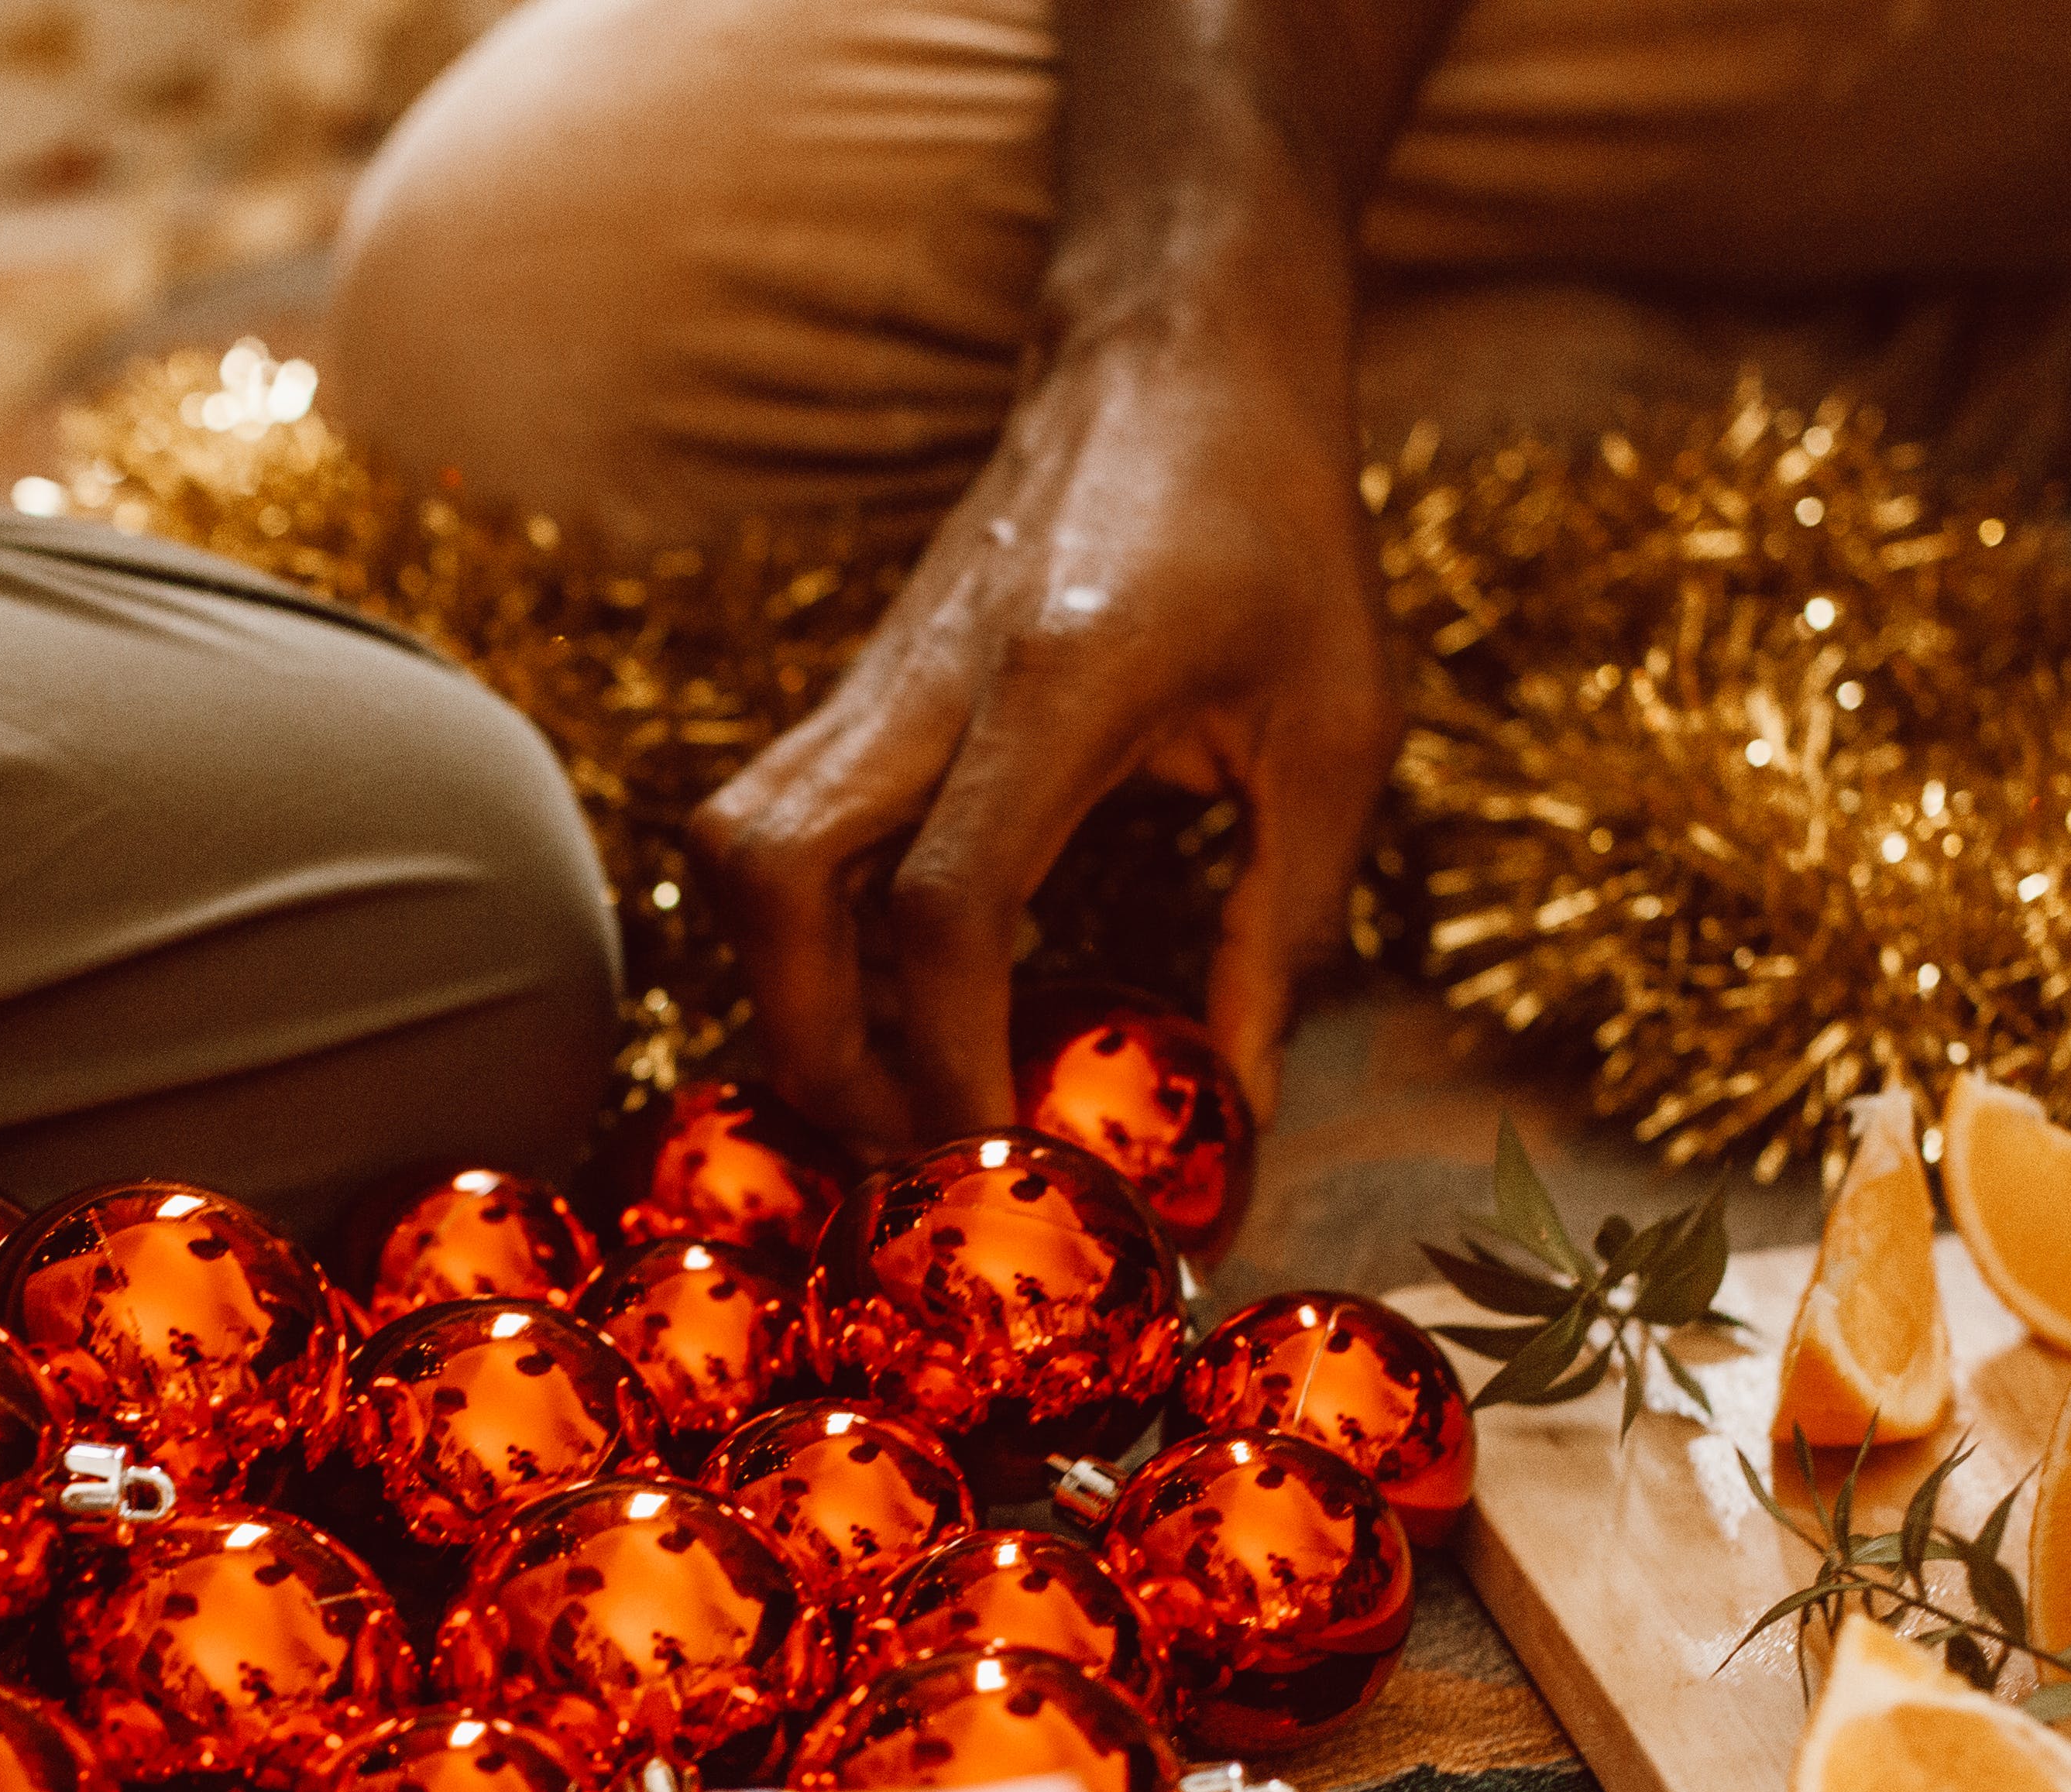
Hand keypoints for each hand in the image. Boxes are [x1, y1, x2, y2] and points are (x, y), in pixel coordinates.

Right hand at [687, 310, 1396, 1150]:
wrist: (1177, 354)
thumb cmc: (1277, 529)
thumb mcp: (1337, 730)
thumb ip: (1285, 920)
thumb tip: (1243, 1095)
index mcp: (1058, 681)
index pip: (945, 906)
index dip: (951, 1057)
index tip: (1000, 1158)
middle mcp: (928, 677)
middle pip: (767, 879)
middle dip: (812, 1042)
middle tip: (904, 1142)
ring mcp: (875, 675)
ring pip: (733, 848)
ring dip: (782, 987)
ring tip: (884, 1080)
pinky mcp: (858, 686)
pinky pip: (768, 826)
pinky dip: (797, 932)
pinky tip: (884, 991)